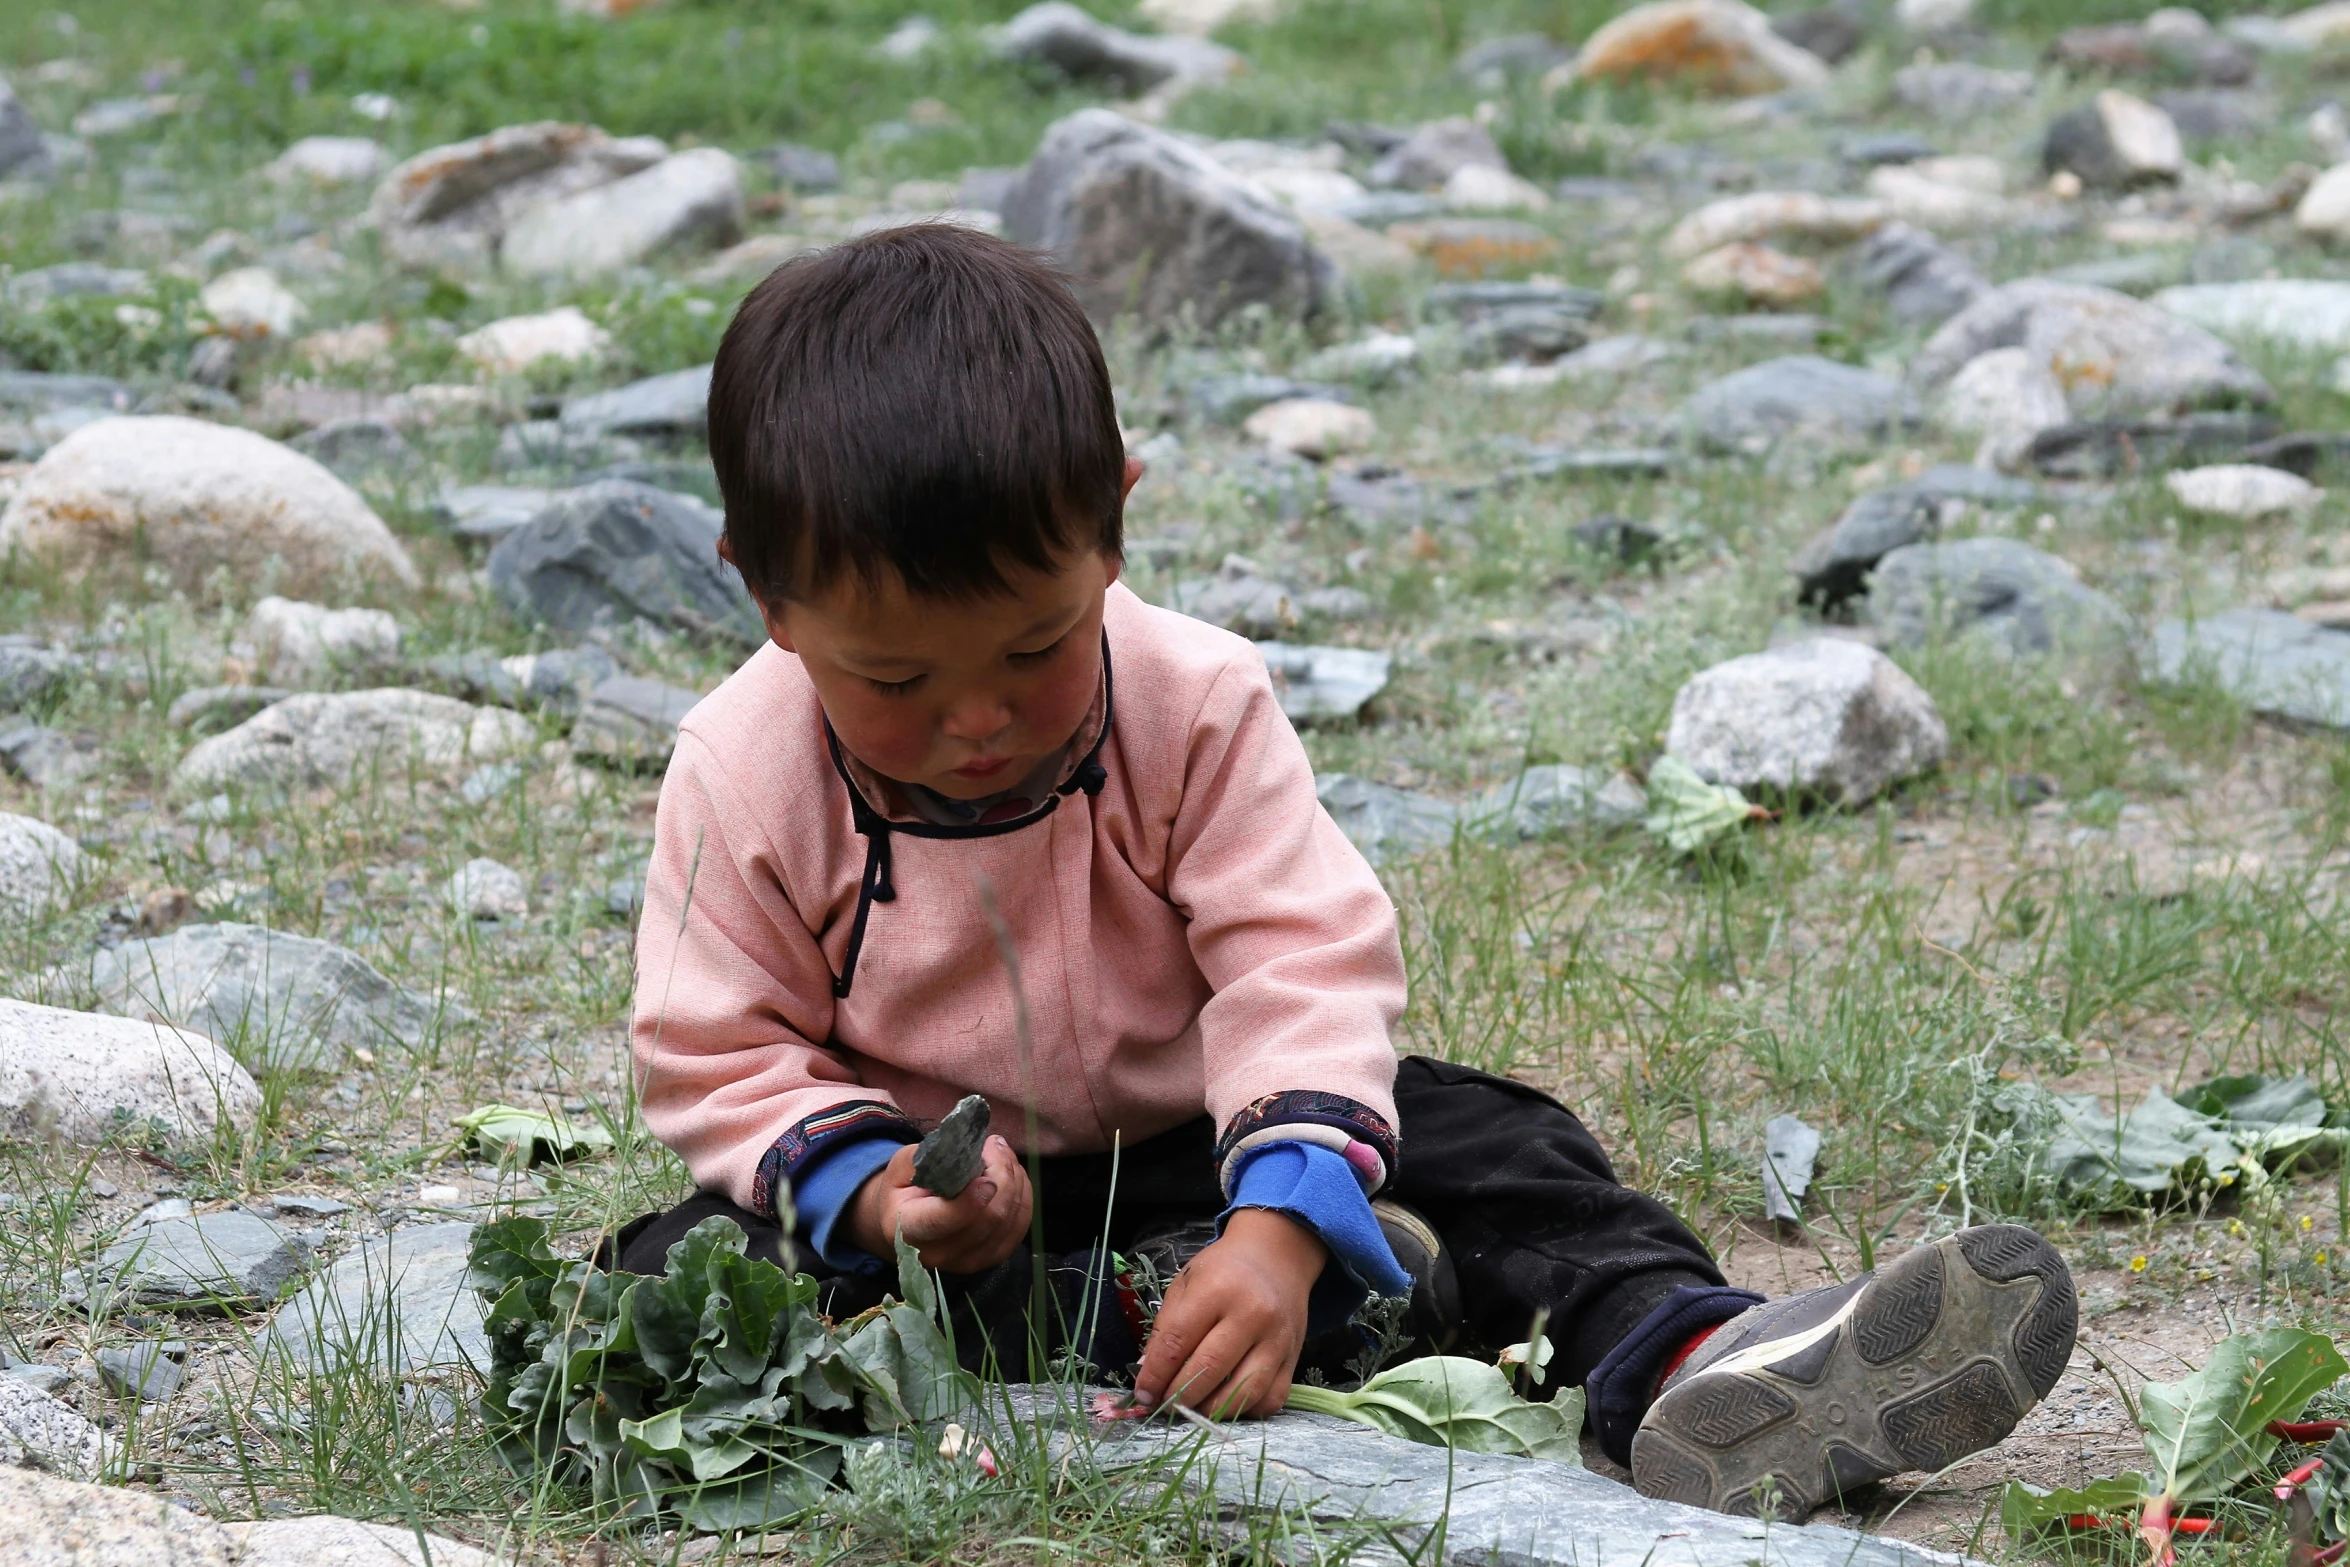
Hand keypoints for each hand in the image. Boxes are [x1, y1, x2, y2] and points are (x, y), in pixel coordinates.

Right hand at [844, 1134, 1031, 1273]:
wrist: (907, 1222)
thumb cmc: (903, 1190)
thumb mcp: (901, 1166)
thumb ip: (926, 1159)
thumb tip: (961, 1152)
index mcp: (910, 1230)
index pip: (942, 1221)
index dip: (970, 1200)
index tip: (985, 1175)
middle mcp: (939, 1254)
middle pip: (988, 1218)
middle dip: (1001, 1174)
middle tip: (995, 1144)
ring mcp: (969, 1261)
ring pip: (1009, 1220)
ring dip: (1014, 1180)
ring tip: (1002, 1153)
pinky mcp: (992, 1257)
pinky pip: (1020, 1224)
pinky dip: (1022, 1194)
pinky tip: (1012, 1174)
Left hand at [1131, 1208, 1325, 1419]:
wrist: (1277, 1257)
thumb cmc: (1224, 1270)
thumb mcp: (1186, 1283)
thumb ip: (1165, 1327)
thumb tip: (1149, 1373)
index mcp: (1217, 1290)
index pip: (1177, 1343)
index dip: (1155, 1375)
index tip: (1142, 1395)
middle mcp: (1251, 1314)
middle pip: (1208, 1370)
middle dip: (1179, 1396)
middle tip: (1163, 1406)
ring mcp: (1277, 1339)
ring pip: (1242, 1392)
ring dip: (1210, 1410)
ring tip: (1192, 1409)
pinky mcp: (1295, 1358)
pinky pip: (1270, 1399)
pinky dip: (1245, 1411)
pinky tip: (1226, 1404)